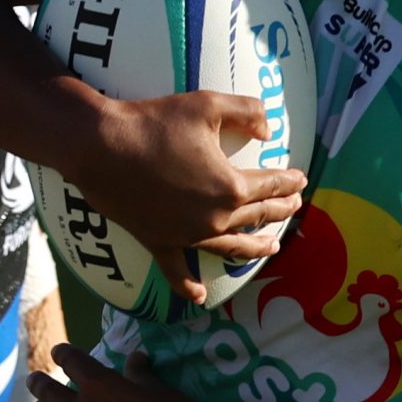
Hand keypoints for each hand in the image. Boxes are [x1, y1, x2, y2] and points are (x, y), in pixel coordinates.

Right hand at [69, 93, 306, 303]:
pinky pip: (177, 271)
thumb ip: (247, 112)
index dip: (289, 181)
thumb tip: (267, 129)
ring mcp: (186, 235)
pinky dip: (188, 286)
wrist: (100, 146)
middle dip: (280, 210)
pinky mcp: (158, 241)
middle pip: (256, 216)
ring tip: (272, 248)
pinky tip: (200, 297)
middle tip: (294, 206)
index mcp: (231, 187)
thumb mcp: (207, 104)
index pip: (271, 185)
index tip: (300, 179)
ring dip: (254, 248)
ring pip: (230, 247)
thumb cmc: (153, 122)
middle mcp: (214, 217)